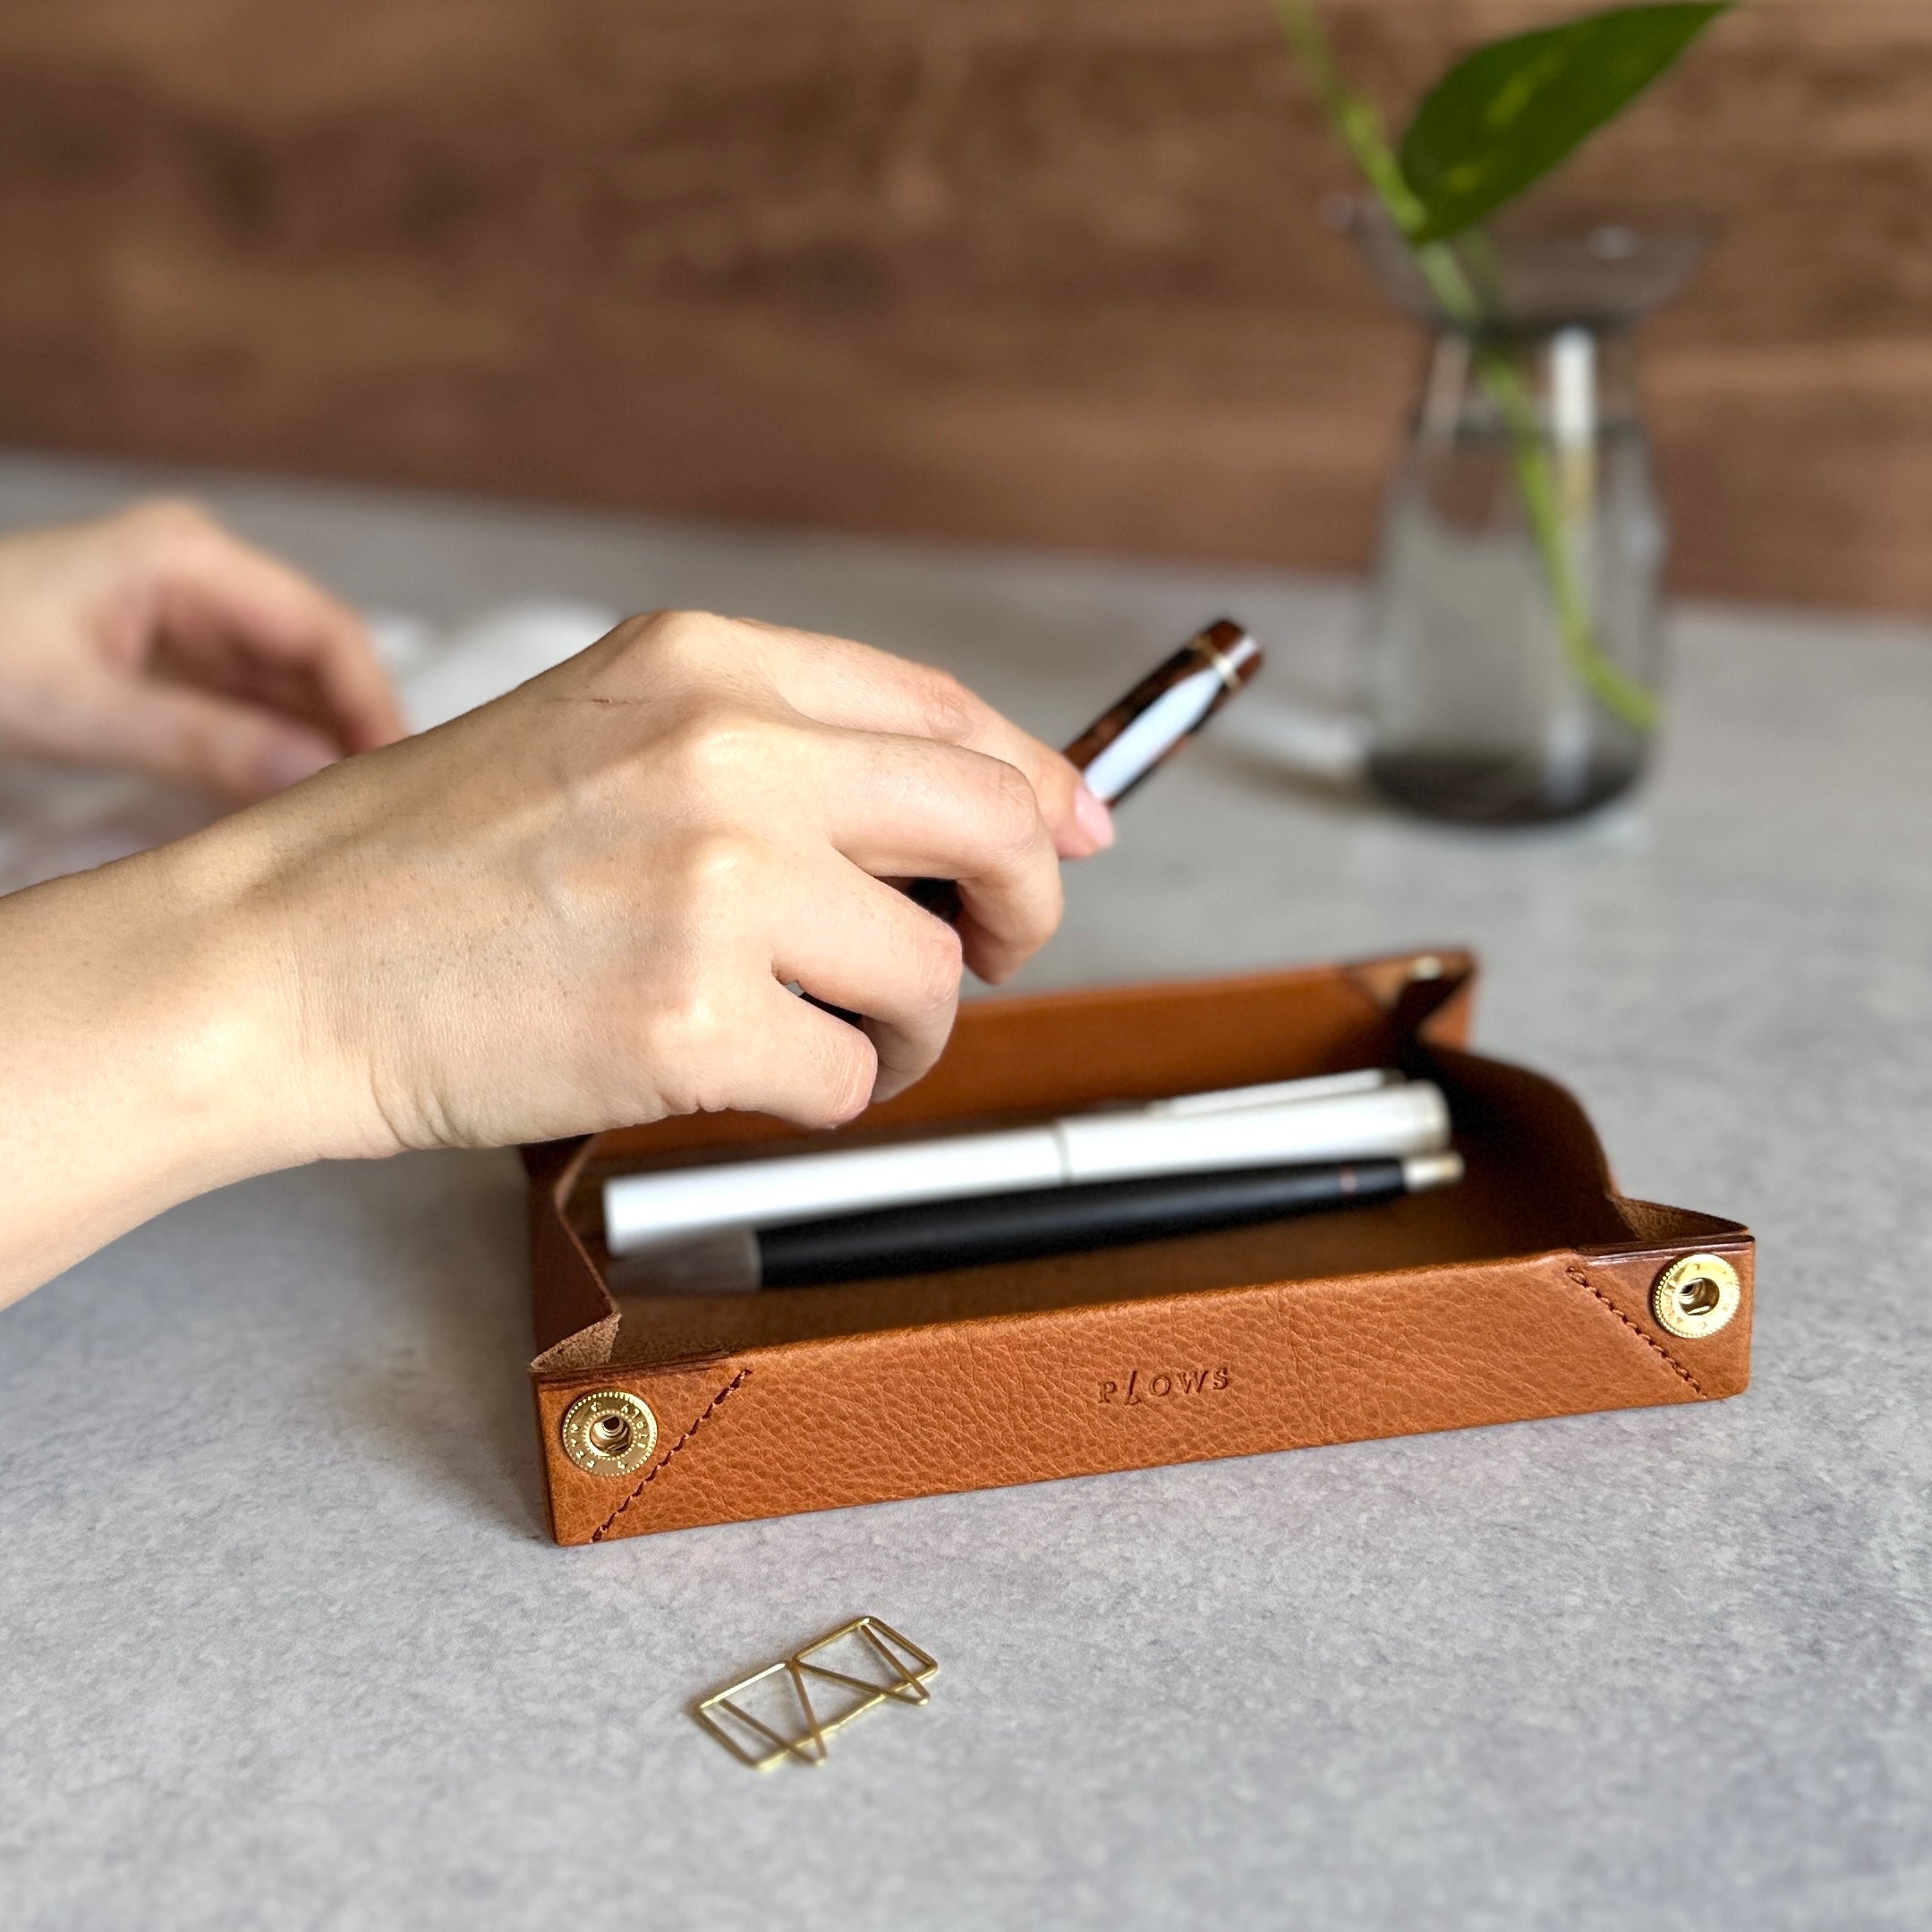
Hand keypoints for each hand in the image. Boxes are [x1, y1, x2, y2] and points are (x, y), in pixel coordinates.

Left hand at [0, 500, 403, 800]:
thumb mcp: (76, 708)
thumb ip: (204, 743)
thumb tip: (318, 777)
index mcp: (186, 558)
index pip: (320, 629)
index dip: (371, 703)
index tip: (399, 775)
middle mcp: (198, 575)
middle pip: (315, 654)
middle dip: (354, 728)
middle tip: (389, 807)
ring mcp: (182, 613)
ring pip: (286, 684)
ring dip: (317, 746)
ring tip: (350, 813)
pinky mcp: (164, 656)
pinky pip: (245, 704)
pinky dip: (271, 752)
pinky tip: (291, 802)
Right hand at [192, 610, 1114, 1161]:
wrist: (272, 963)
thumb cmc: (421, 866)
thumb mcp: (602, 735)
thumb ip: (775, 750)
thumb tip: (962, 811)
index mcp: (704, 664)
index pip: (942, 710)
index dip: (1033, 781)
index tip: (1071, 830)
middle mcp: (726, 751)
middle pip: (990, 822)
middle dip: (1026, 907)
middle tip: (993, 956)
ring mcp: (714, 882)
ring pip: (930, 973)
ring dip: (904, 1027)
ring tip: (817, 1036)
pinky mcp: (691, 1018)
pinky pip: (852, 1076)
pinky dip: (826, 1095)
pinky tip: (744, 1074)